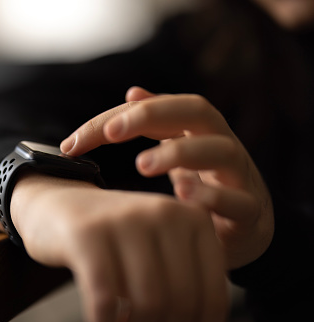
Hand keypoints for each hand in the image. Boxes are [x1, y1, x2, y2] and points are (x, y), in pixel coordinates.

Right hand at [10, 173, 226, 321]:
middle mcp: (164, 213)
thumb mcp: (157, 252)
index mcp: (193, 219)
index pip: (212, 294)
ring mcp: (124, 219)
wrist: (58, 206)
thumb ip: (186, 286)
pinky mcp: (86, 232)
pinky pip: (104, 297)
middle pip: (180, 302)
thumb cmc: (112, 238)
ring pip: (147, 303)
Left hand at [60, 87, 273, 269]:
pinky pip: (238, 200)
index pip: (159, 108)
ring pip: (221, 150)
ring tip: (142, 165)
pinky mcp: (250, 211)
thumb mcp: (178, 152)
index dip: (118, 116)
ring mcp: (240, 175)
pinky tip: (182, 198)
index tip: (72, 143)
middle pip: (197, 110)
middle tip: (111, 133)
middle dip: (152, 114)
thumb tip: (132, 91)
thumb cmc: (204, 187)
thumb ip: (157, 125)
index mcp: (197, 130)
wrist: (247, 230)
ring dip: (178, 153)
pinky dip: (212, 197)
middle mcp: (220, 144)